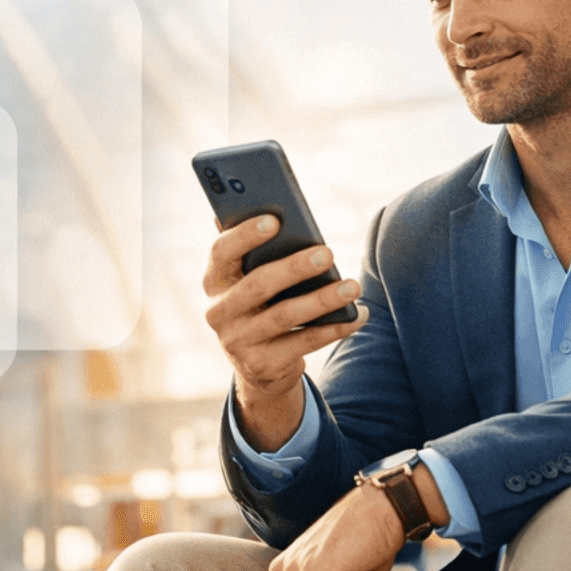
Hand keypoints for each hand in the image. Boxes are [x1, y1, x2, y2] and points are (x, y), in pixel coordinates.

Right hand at [203, 215, 367, 449]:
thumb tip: (266, 205)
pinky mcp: (261, 364)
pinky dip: (334, 328)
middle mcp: (218, 312)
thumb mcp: (249, 278)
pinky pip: (303, 343)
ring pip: (284, 315)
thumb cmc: (261, 303)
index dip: (244, 235)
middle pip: (257, 285)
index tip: (274, 220)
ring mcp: (238, 341)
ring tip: (352, 286)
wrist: (257, 364)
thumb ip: (254, 247)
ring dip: (321, 300)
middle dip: (294, 268)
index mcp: (214, 280)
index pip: (221, 252)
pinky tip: (357, 315)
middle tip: (327, 252)